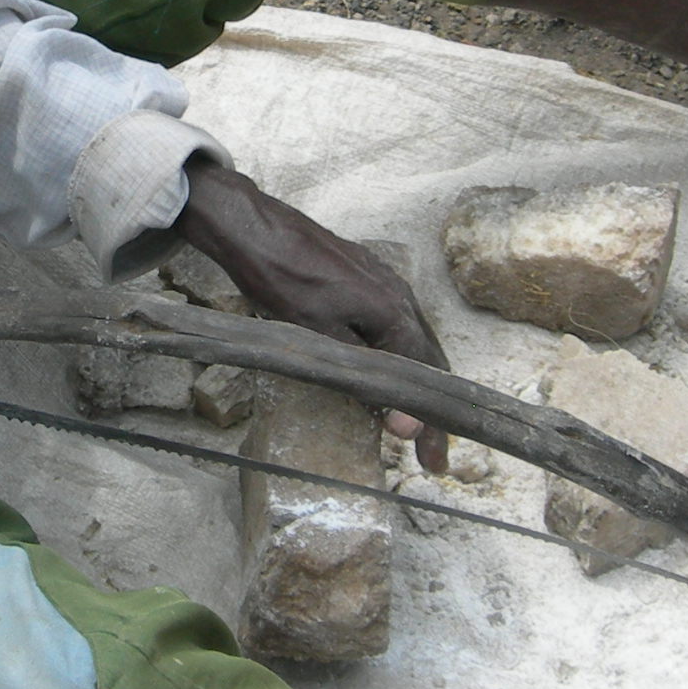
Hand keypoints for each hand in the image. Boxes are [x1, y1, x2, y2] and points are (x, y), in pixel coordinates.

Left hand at [172, 160, 451, 470]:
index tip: (433, 461)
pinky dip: (398, 356)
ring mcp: (384, 281)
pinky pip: (394, 323)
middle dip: (428, 408)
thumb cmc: (282, 280)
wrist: (253, 227)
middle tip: (427, 453)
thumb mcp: (320, 338)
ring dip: (415, 382)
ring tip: (410, 418)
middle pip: (427, 360)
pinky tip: (385, 370)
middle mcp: (399, 294)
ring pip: (411, 341)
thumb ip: (364, 380)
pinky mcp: (365, 275)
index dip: (431, 423)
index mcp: (394, 311)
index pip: (426, 378)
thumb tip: (403, 425)